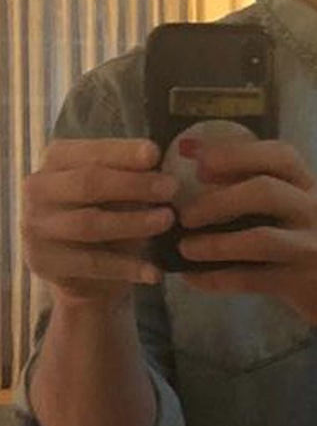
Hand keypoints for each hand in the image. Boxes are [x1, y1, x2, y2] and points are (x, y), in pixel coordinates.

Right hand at [21, 139, 176, 304]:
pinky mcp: (44, 262)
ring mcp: (37, 227)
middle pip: (88, 183)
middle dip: (133, 185)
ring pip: (88, 223)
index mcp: (57, 160)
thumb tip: (164, 170)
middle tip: (171, 188)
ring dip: (133, 222)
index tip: (155, 153)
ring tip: (167, 220)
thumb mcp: (117, 190)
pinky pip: (91, 264)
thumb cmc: (106, 212)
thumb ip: (132, 177)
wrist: (79, 270)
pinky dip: (127, 267)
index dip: (122, 153)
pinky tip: (154, 272)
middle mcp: (39, 189)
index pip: (90, 153)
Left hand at [175, 138, 316, 327]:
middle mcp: (315, 210)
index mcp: (309, 185)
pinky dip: (218, 279)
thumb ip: (253, 183)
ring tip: (185, 248)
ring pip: (262, 239)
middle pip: (266, 191)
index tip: (197, 161)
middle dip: (219, 200)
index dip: (235, 153)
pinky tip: (194, 279)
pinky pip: (255, 280)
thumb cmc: (314, 239)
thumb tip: (193, 153)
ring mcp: (312, 247)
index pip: (279, 154)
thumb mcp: (297, 204)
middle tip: (185, 214)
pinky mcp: (305, 283)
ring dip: (216, 243)